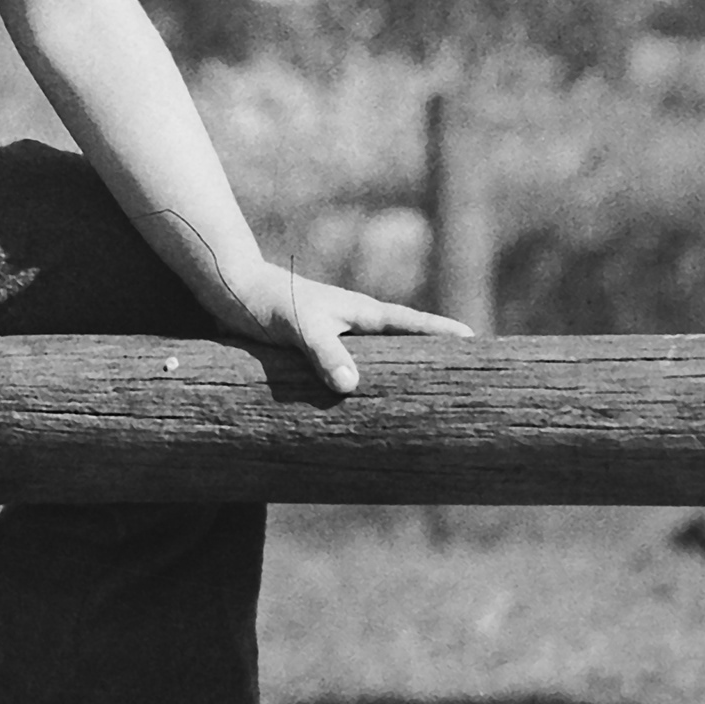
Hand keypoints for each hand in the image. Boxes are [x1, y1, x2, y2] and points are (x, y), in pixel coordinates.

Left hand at [206, 263, 472, 399]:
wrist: (228, 291)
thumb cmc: (267, 302)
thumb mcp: (298, 326)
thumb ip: (324, 352)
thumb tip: (351, 386)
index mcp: (361, 314)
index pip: (413, 324)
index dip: (443, 334)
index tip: (476, 341)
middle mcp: (353, 326)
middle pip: (403, 346)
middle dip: (430, 362)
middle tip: (461, 385)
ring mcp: (334, 339)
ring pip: (376, 363)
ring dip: (394, 381)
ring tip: (417, 409)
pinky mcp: (312, 353)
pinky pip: (346, 374)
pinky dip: (360, 390)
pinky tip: (360, 412)